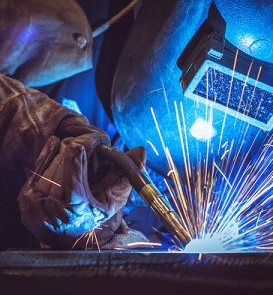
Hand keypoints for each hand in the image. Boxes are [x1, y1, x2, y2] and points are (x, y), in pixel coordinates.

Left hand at [18, 134, 145, 248]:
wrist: (69, 238)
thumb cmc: (95, 216)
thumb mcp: (114, 198)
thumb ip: (126, 173)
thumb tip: (141, 150)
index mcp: (76, 209)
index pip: (74, 169)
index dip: (83, 150)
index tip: (89, 140)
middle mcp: (52, 208)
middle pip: (63, 157)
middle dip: (78, 149)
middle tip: (88, 149)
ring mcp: (35, 203)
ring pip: (51, 157)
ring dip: (66, 153)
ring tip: (76, 161)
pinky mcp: (25, 198)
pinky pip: (39, 163)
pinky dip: (52, 157)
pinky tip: (60, 160)